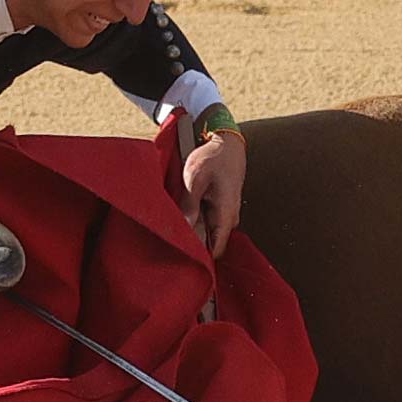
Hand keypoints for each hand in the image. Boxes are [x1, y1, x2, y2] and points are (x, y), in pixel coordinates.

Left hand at [181, 127, 246, 257]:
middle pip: (211, 244)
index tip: (183, 259)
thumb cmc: (213, 158)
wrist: (227, 143)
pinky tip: (184, 215)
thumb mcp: (195, 178)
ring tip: (176, 227)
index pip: (216, 249)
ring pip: (209, 233)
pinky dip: (197, 221)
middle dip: (194, 245)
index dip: (201, 258)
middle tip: (172, 243)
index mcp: (226, 213)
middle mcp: (229, 217)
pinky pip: (209, 222)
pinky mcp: (221, 208)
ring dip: (194, 232)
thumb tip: (184, 228)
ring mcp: (226, 213)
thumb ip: (189, 205)